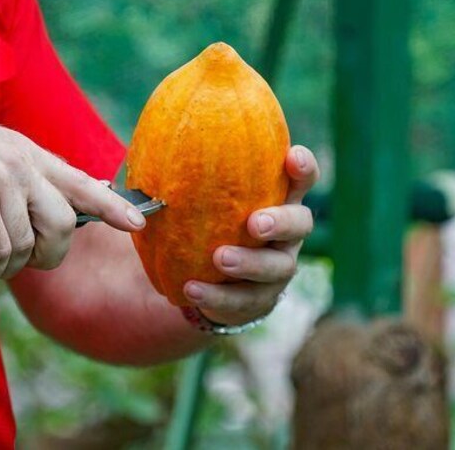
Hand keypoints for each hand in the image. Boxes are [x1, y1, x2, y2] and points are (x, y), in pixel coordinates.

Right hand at [0, 98, 144, 282]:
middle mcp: (23, 165)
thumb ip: (18, 182)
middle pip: (64, 225)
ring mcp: (2, 181)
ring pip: (28, 246)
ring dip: (4, 265)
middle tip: (21, 259)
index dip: (112, 206)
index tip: (139, 223)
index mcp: (28, 154)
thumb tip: (40, 222)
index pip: (82, 182)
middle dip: (49, 254)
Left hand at [182, 145, 318, 324]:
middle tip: (254, 223)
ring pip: (278, 267)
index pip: (302, 179)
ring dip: (250, 263)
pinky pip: (243, 300)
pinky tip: (192, 288)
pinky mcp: (259, 300)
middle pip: (301, 223)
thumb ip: (189, 178)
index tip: (292, 155)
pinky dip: (218, 295)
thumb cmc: (206, 223)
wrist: (205, 277)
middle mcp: (287, 234)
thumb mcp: (201, 201)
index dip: (303, 168)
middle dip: (281, 222)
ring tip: (220, 258)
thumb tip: (151, 153)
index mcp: (279, 200)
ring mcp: (277, 268)